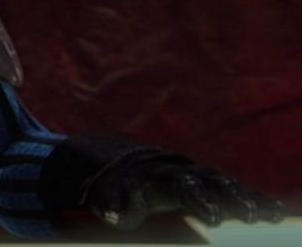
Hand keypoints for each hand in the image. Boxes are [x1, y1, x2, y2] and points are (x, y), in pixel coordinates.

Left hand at [86, 153, 285, 230]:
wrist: (130, 166)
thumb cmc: (121, 189)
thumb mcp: (109, 196)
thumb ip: (112, 204)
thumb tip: (112, 213)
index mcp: (161, 178)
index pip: (181, 187)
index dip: (198, 200)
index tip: (212, 217)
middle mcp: (186, 174)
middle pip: (212, 183)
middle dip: (230, 198)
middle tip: (248, 216)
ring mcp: (202, 179)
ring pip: (229, 186)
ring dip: (250, 199)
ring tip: (271, 215)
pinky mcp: (213, 188)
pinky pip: (238, 193)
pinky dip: (256, 200)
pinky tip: (275, 212)